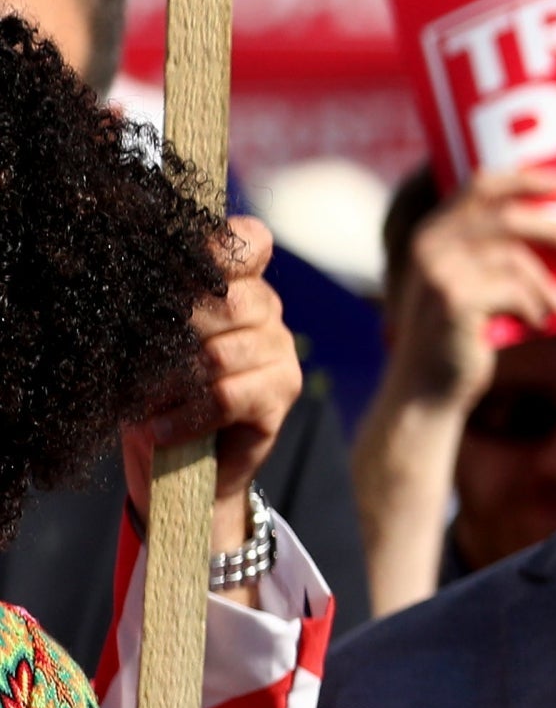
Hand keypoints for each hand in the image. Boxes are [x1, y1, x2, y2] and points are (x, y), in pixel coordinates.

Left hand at [121, 214, 302, 553]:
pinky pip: (227, 396)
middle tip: (141, 360)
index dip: (222, 245)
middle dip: (176, 330)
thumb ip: (154, 305)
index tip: (180, 263)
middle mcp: (267, 312)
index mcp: (239, 284)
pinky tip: (162, 429)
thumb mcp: (145, 339)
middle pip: (228, 299)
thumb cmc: (154, 391)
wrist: (175, 465)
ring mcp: (279, 354)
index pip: (250, 242)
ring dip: (171, 381)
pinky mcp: (280, 398)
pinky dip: (186, 416)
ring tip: (145, 402)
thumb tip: (123, 275)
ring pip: (221, 353)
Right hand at [383, 169, 555, 411]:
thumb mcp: (469, 286)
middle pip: (506, 218)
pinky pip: (514, 290)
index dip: (522, 178)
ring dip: (545, 286)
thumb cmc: (457, 338)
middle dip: (554, 229)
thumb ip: (492, 255)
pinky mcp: (454, 299)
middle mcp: (429, 245)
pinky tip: (536, 326)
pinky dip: (534, 308)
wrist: (427, 390)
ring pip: (515, 258)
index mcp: (431, 233)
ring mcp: (438, 270)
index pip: (479, 187)